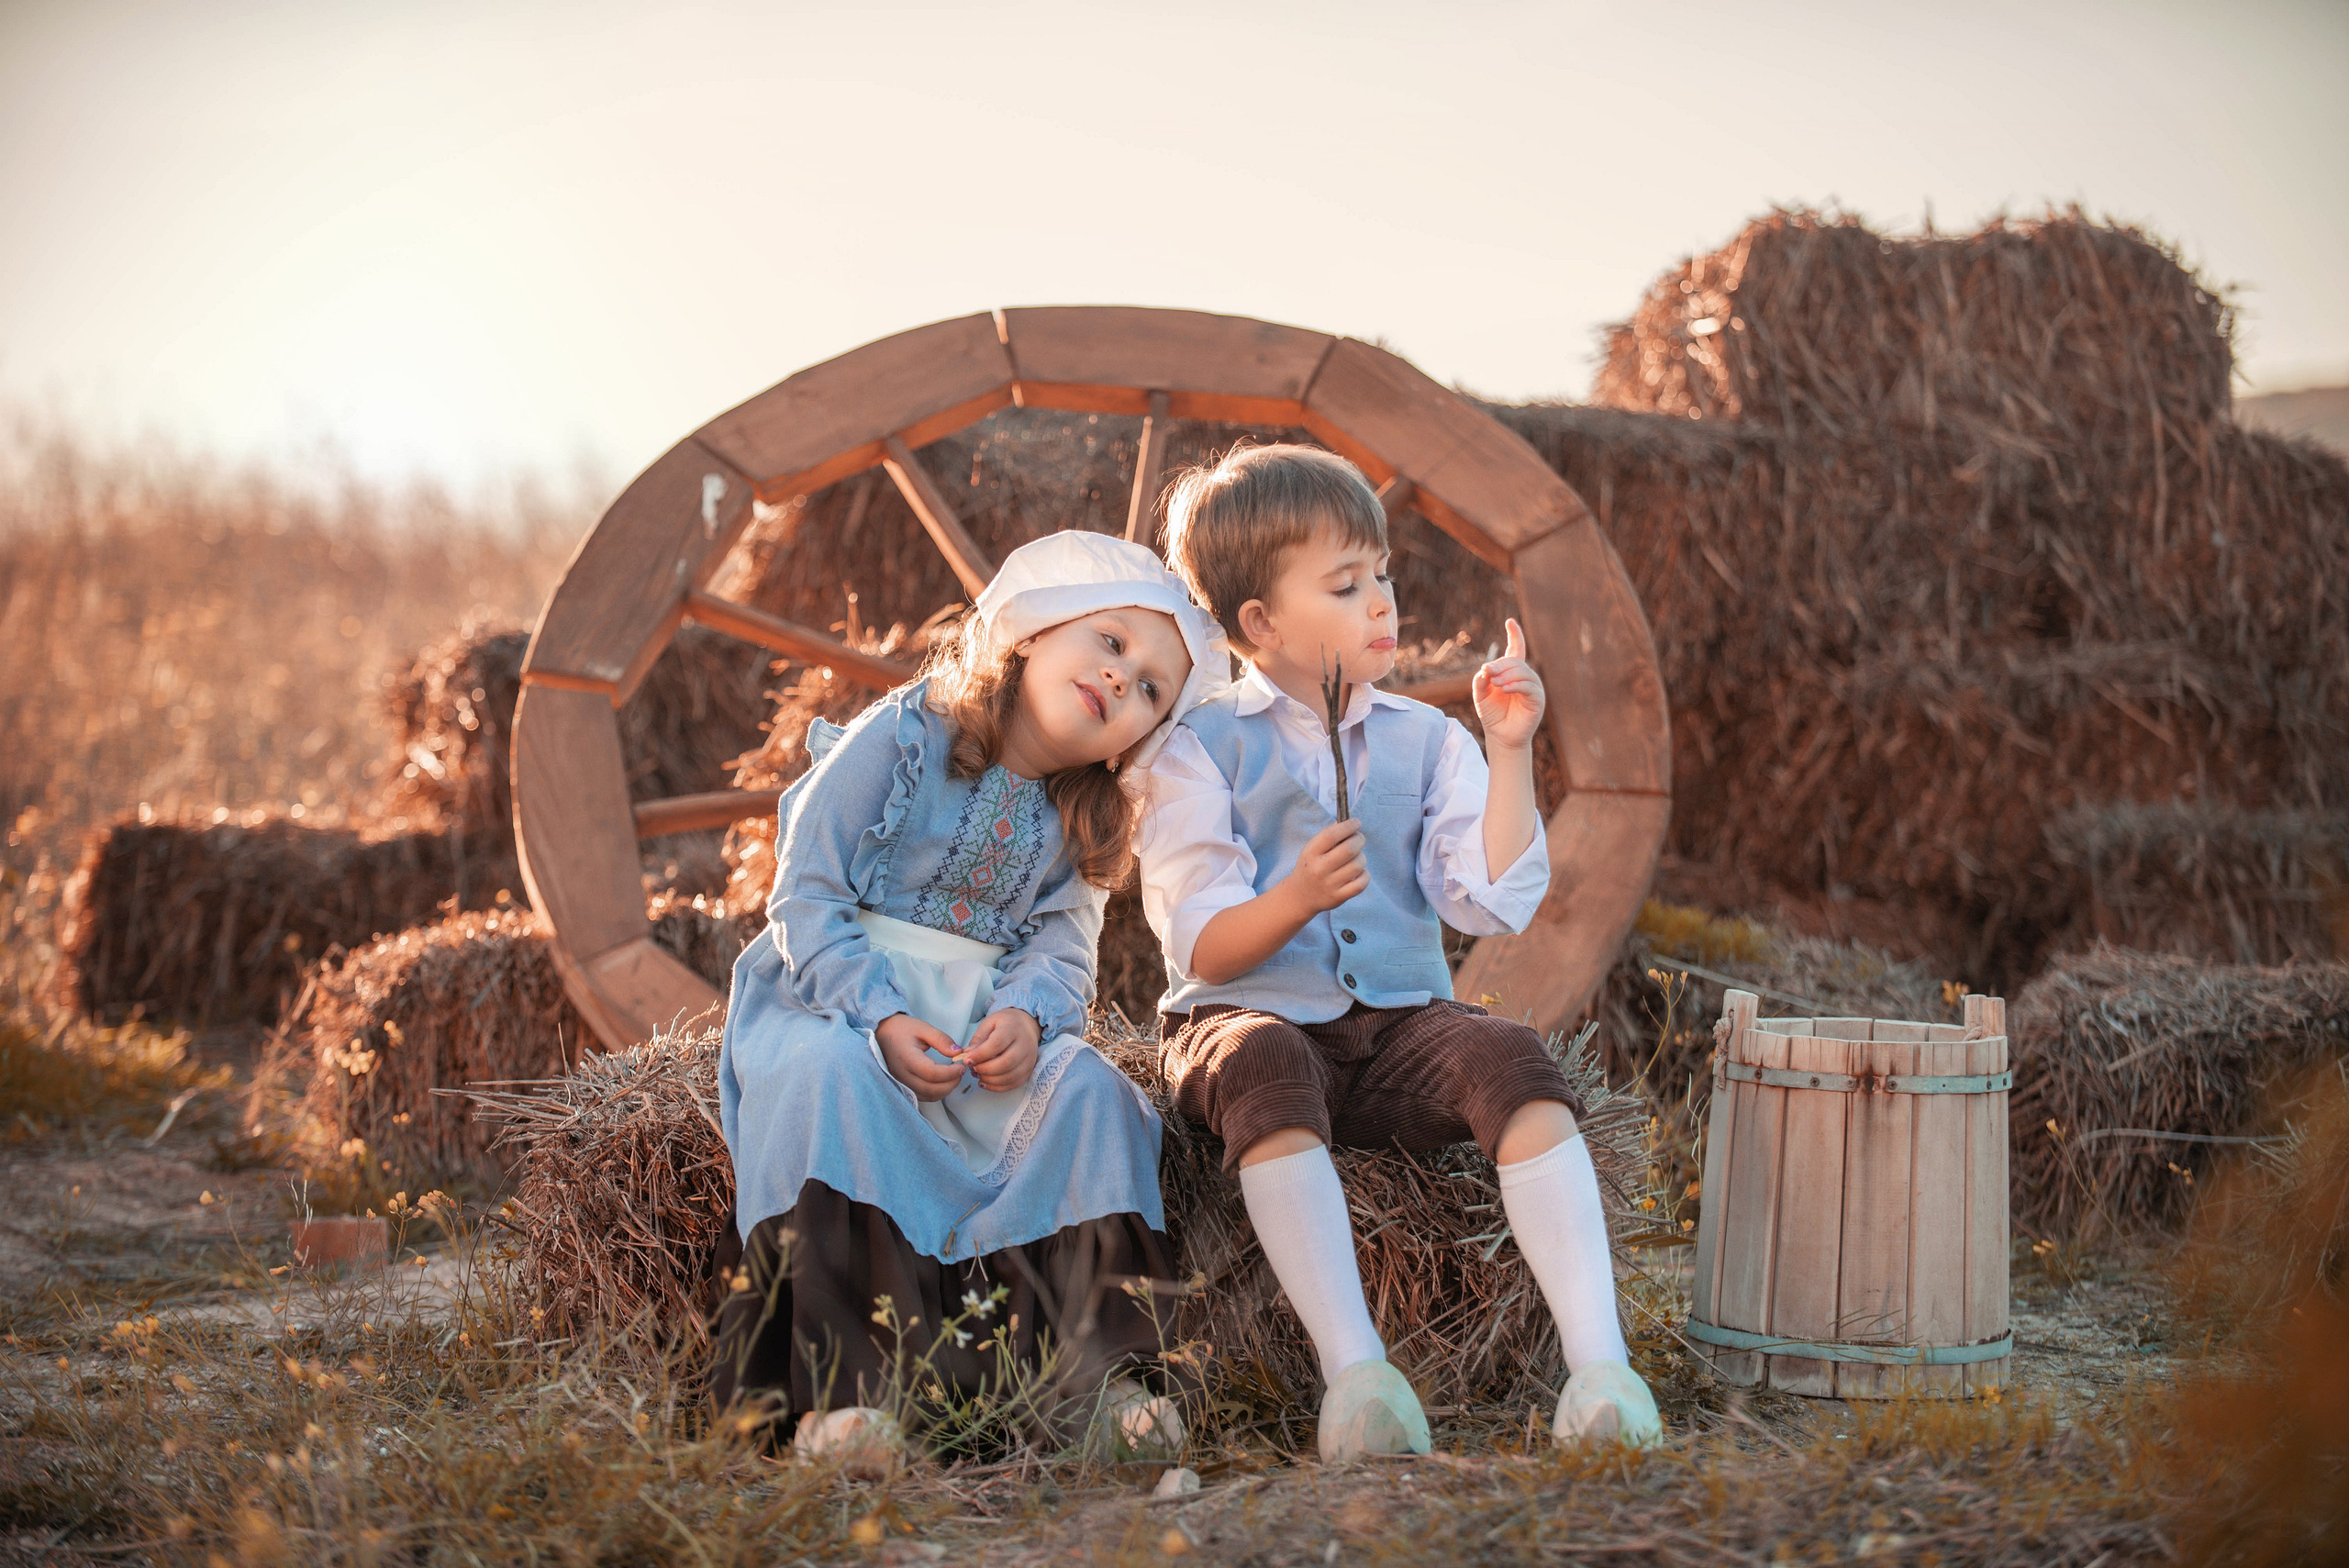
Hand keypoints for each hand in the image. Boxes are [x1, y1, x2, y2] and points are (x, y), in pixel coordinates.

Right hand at [875, 1013, 967, 1101]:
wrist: (882, 1033)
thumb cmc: (901, 1029)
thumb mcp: (923, 1028)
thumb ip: (941, 1040)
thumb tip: (958, 1053)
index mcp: (907, 1058)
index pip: (932, 1074)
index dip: (951, 1073)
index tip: (961, 1065)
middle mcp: (902, 1074)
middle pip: (931, 1089)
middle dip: (951, 1083)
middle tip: (961, 1071)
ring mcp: (901, 1082)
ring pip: (928, 1096)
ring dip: (945, 1090)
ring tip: (954, 1076)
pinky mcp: (902, 1085)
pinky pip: (922, 1096)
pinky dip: (936, 1093)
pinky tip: (942, 1081)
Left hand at [961, 1007, 1040, 1091]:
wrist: (1026, 1026)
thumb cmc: (1005, 1024)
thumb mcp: (989, 1023)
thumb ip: (978, 1039)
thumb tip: (968, 1055)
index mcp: (1013, 1028)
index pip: (997, 1044)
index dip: (980, 1055)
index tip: (967, 1060)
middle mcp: (1025, 1044)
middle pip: (1006, 1063)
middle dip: (985, 1069)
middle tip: (972, 1068)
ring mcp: (1029, 1059)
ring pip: (1010, 1076)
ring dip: (990, 1080)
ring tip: (978, 1074)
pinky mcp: (1029, 1070)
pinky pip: (1014, 1084)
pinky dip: (997, 1087)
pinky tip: (985, 1082)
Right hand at [1281, 818, 1368, 914]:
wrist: (1300, 896)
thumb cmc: (1311, 866)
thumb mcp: (1312, 849)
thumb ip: (1328, 835)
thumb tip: (1349, 823)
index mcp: (1310, 853)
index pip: (1331, 835)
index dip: (1347, 826)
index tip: (1356, 823)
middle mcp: (1319, 869)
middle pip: (1349, 849)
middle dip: (1359, 839)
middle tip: (1359, 838)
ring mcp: (1329, 884)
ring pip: (1357, 865)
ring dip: (1361, 857)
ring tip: (1356, 857)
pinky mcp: (1338, 897)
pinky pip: (1361, 883)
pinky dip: (1364, 875)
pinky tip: (1359, 872)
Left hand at [1472, 618, 1544, 751]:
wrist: (1501, 736)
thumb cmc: (1492, 714)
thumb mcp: (1481, 695)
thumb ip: (1481, 680)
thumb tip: (1486, 668)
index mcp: (1512, 673)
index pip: (1516, 650)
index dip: (1515, 635)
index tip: (1510, 622)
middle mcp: (1525, 677)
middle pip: (1515, 661)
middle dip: (1500, 665)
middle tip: (1488, 673)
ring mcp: (1533, 687)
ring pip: (1523, 672)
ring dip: (1507, 675)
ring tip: (1495, 684)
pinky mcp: (1537, 700)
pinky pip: (1529, 687)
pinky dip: (1515, 686)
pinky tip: (1504, 689)